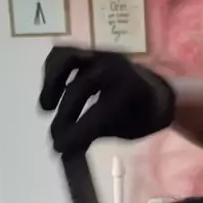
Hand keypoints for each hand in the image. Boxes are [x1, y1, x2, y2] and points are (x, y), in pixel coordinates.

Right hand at [39, 45, 175, 154]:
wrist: (157, 92)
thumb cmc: (142, 116)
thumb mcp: (126, 132)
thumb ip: (97, 136)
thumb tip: (66, 151)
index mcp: (131, 89)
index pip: (99, 111)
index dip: (77, 131)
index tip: (60, 148)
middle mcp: (115, 66)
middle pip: (80, 88)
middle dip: (65, 116)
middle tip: (56, 138)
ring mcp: (100, 54)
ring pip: (67, 59)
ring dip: (51, 84)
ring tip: (45, 109)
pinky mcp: (88, 51)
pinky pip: (62, 54)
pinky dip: (51, 72)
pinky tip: (50, 95)